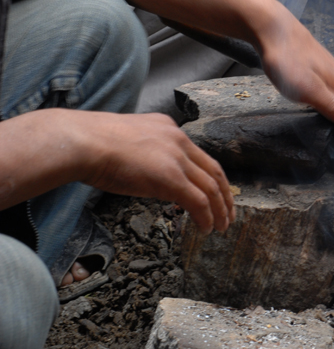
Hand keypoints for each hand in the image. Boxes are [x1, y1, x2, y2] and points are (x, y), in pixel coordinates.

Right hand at [79, 112, 234, 234]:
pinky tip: (206, 229)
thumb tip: (148, 172)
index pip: (199, 155)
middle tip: (229, 212)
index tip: (216, 191)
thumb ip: (145, 152)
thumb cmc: (91, 144)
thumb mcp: (127, 140)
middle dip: (224, 194)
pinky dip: (206, 217)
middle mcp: (178, 140)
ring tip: (221, 226)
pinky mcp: (171, 178)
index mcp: (168, 128)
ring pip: (211, 188)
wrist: (81, 142)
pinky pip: (199, 201)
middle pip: (214, 170)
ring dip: (220, 210)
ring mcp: (176, 159)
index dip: (211, 176)